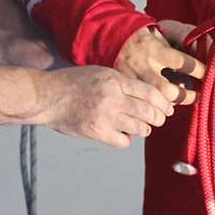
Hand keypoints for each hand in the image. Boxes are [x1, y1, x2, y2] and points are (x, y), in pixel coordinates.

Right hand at [43, 65, 173, 147]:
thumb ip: (124, 83)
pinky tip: (121, 133)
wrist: (47, 97)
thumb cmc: (73, 82)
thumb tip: (149, 97)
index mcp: (115, 80)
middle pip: (150, 112)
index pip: (151, 93)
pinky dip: (126, 138)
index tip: (167, 108)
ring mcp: (105, 116)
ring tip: (140, 126)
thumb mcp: (101, 73)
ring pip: (140, 128)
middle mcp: (113, 98)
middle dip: (158, 118)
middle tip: (158, 119)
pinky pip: (124, 141)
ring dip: (144, 129)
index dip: (163, 103)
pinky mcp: (97, 132)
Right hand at [115, 23, 207, 105]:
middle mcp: (144, 65)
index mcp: (156, 49)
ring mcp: (131, 77)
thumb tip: (198, 59)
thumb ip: (175, 48)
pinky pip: (136, 104)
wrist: (111, 35)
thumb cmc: (141, 36)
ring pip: (153, 101)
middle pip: (168, 90)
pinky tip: (153, 111)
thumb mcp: (159, 35)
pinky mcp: (121, 86)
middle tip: (196, 96)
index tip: (210, 75)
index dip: (199, 71)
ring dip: (165, 108)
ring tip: (171, 109)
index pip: (183, 63)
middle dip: (184, 97)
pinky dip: (148, 109)